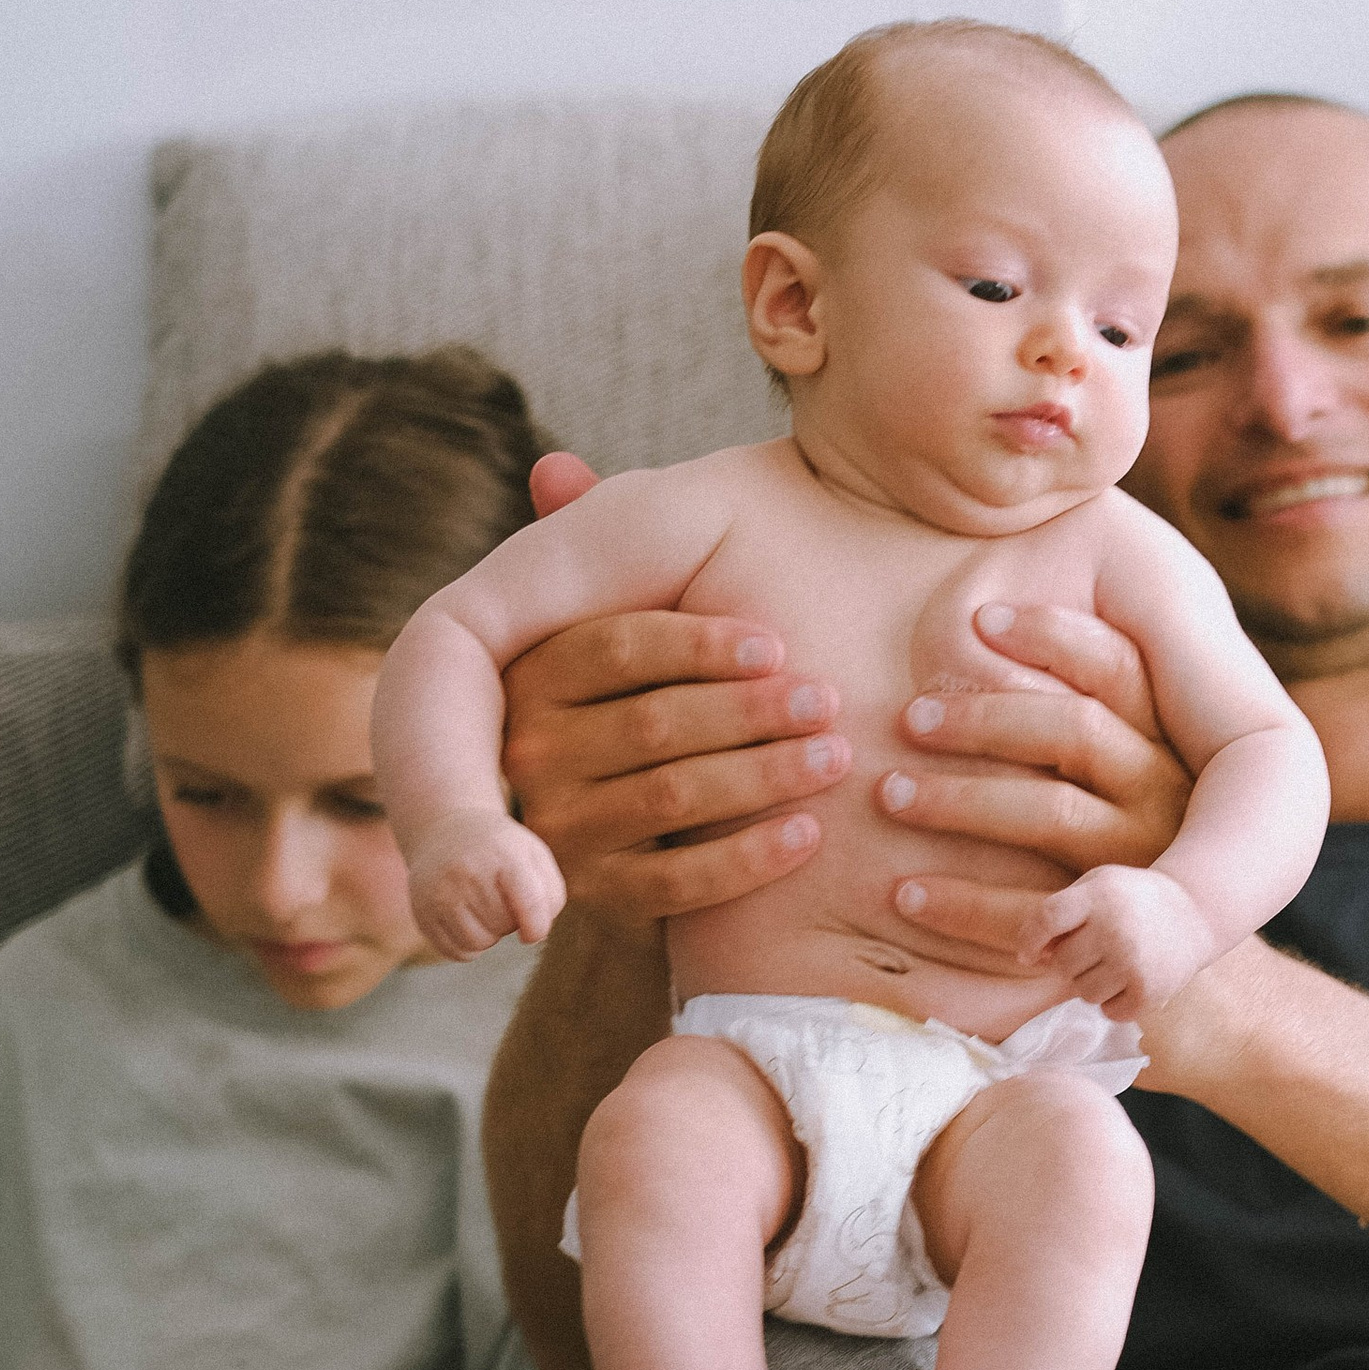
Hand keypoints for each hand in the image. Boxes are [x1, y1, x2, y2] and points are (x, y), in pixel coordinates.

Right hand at [408, 810, 566, 955]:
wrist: (445, 830)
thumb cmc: (500, 851)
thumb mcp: (533, 856)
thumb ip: (550, 896)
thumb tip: (533, 935)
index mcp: (504, 855)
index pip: (529, 904)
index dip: (537, 927)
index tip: (533, 932)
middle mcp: (468, 872)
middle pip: (503, 926)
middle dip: (509, 920)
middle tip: (499, 899)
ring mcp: (440, 892)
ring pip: (478, 944)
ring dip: (488, 935)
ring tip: (483, 909)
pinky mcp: (422, 912)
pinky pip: (455, 952)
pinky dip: (467, 946)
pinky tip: (466, 920)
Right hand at [501, 461, 851, 931]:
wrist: (638, 815)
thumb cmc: (645, 684)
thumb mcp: (614, 607)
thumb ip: (594, 542)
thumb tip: (555, 469)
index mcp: (531, 673)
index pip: (614, 652)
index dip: (702, 646)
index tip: (779, 644)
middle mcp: (531, 754)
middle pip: (652, 727)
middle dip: (750, 713)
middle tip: (830, 701)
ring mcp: (562, 833)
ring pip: (673, 799)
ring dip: (765, 777)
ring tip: (837, 756)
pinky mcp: (601, 900)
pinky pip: (679, 884)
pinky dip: (750, 858)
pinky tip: (810, 833)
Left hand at [881, 606, 1195, 969]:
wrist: (1166, 968)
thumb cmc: (1121, 850)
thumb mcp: (1126, 776)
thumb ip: (1085, 720)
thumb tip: (995, 630)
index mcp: (1172, 742)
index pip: (1120, 668)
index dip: (1053, 635)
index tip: (980, 619)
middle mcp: (1170, 796)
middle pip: (1074, 730)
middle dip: (984, 717)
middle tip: (908, 718)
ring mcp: (1148, 864)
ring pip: (1051, 812)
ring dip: (959, 800)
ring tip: (887, 794)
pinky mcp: (1118, 935)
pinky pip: (1033, 911)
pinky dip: (962, 902)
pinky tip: (903, 894)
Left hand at [1030, 864, 1218, 1021]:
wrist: (1194, 912)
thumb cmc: (1132, 900)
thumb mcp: (1097, 886)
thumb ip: (1060, 912)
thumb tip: (1031, 958)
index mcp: (1099, 896)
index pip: (1047, 919)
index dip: (1029, 940)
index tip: (1029, 954)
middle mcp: (1116, 929)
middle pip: (1062, 963)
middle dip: (1070, 961)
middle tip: (1095, 950)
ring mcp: (1134, 963)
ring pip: (1082, 992)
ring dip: (1092, 983)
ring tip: (1114, 963)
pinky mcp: (1150, 992)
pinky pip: (1108, 1012)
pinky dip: (1113, 1002)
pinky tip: (1128, 981)